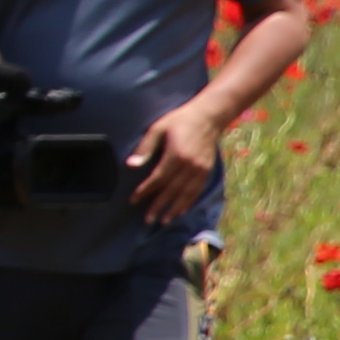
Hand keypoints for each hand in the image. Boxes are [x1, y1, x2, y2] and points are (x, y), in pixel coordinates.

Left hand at [129, 96, 233, 227]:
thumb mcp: (158, 128)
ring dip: (174, 209)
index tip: (133, 200)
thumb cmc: (179, 121)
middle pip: (172, 190)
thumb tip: (131, 166)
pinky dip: (188, 203)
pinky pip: (197, 191)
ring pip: (186, 194)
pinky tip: (181, 211)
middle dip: (158, 206)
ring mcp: (201, 170)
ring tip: (163, 221)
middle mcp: (190, 166)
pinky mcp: (207, 171)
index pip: (158, 179)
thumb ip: (145, 148)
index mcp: (176, 155)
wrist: (208, 117)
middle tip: (147, 220)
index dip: (145, 191)